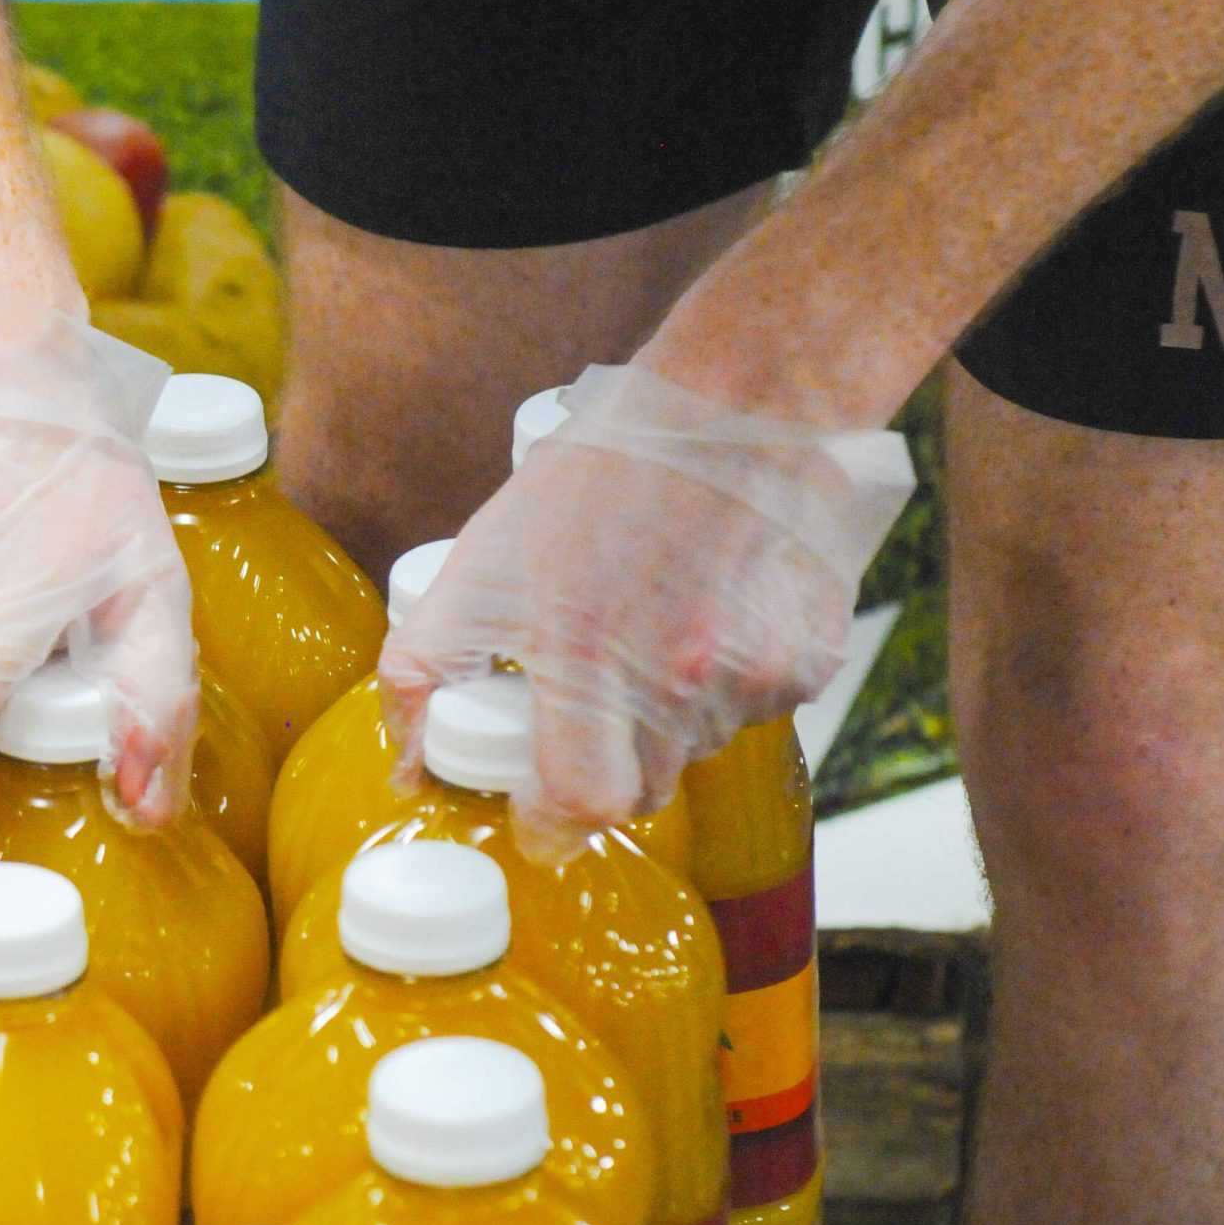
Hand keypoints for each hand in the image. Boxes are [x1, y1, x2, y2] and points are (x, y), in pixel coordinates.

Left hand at [380, 361, 914, 861]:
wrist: (734, 404)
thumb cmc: (595, 480)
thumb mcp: (478, 563)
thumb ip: (422, 671)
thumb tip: (410, 770)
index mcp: (590, 657)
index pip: (581, 805)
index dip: (551, 819)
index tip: (537, 803)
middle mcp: (682, 679)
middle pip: (642, 792)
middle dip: (605, 771)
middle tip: (587, 708)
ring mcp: (755, 673)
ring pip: (699, 749)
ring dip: (667, 721)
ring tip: (650, 633)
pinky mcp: (813, 659)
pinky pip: (759, 710)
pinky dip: (727, 686)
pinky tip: (710, 617)